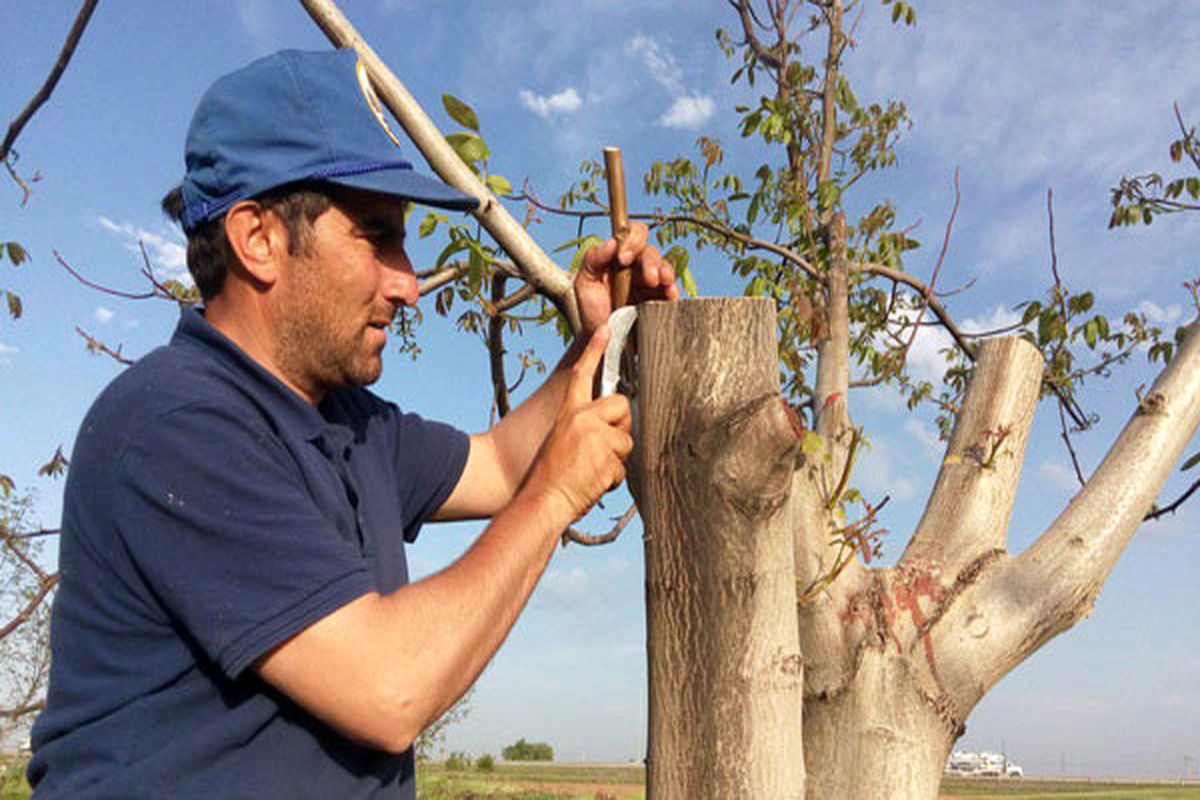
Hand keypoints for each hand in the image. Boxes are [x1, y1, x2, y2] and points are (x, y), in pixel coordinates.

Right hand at [521, 326, 633, 525]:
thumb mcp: (559, 440)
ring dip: (615, 459)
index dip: (594, 351)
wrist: (544, 500)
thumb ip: (580, 428)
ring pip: (626, 441)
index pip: (581, 374)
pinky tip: (593, 483)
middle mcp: (582, 419)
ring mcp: (596, 437)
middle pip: (622, 407)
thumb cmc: (548, 476)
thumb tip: (607, 428)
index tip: (606, 330)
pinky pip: (623, 467)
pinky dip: (612, 479)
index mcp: (568, 413)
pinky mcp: (607, 456)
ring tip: (591, 470)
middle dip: (620, 428)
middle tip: (603, 448)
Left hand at [574, 221, 680, 334]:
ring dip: (665, 271)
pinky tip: (670, 294)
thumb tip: (611, 243)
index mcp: (619, 256)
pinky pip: (673, 288)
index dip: (631, 240)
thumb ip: (592, 259)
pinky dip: (673, 289)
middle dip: (649, 261)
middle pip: (650, 251)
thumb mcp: (584, 284)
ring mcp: (652, 282)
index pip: (631, 234)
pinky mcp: (662, 299)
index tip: (622, 258)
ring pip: (665, 266)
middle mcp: (638, 266)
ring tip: (660, 282)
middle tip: (647, 277)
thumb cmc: (593, 310)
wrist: (603, 341)